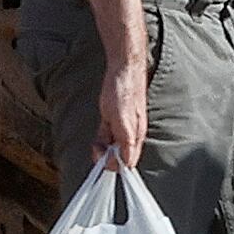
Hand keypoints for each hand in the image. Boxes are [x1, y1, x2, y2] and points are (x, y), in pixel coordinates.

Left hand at [95, 58, 151, 172]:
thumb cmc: (125, 92)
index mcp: (136, 137)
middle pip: (117, 156)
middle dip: (104, 155)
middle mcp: (130, 134)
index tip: (103, 158)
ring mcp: (122, 127)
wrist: (123, 68)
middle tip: (96, 145)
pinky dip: (101, 137)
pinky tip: (100, 129)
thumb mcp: (124, 123)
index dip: (113, 164)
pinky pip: (107, 135)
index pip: (126, 163)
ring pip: (110, 146)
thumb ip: (126, 145)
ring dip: (101, 145)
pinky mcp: (114, 119)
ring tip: (97, 137)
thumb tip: (126, 165)